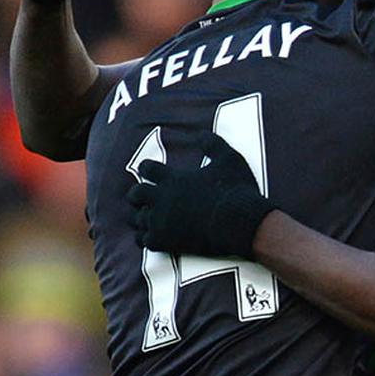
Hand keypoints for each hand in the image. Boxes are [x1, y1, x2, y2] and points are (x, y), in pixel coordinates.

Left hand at [126, 133, 275, 257]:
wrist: (239, 223)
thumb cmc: (235, 190)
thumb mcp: (228, 159)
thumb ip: (212, 144)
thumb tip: (201, 133)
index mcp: (174, 178)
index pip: (147, 169)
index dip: (146, 168)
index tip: (147, 169)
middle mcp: (162, 198)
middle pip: (136, 194)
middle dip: (136, 195)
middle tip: (139, 197)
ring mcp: (161, 221)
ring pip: (137, 219)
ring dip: (139, 217)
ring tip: (142, 218)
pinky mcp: (165, 241)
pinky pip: (143, 240)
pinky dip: (144, 238)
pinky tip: (148, 238)